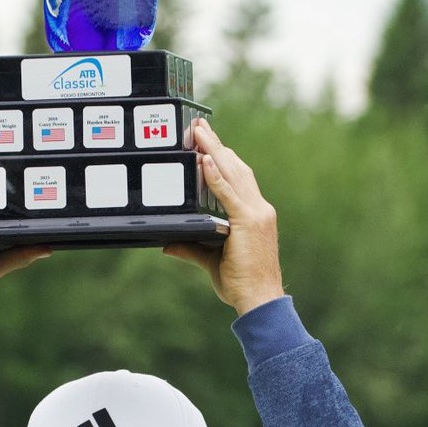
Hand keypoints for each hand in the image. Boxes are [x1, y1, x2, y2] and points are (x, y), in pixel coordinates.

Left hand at [163, 120, 284, 315]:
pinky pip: (228, 193)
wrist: (260, 300)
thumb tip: (167, 244)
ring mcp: (256, 213)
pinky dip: (215, 175)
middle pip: (235, 168)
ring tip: (199, 131)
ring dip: (214, 149)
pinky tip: (203, 159)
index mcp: (255, 214)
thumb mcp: (210, 261)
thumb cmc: (241, 283)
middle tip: (199, 125)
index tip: (208, 141)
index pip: (238, 178)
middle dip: (217, 145)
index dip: (223, 157)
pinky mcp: (247, 222)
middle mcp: (259, 208)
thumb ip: (190, 248)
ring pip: (232, 173)